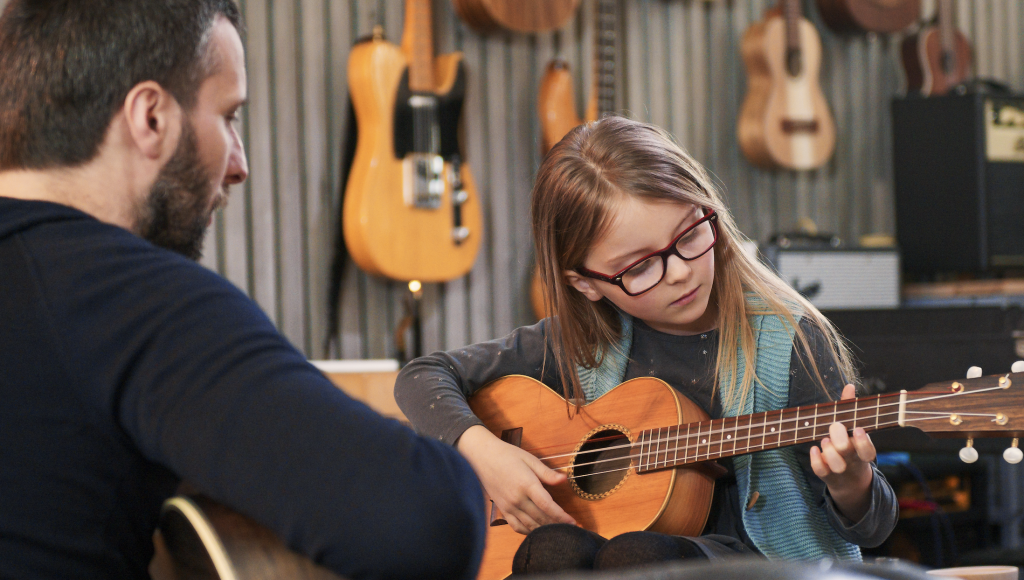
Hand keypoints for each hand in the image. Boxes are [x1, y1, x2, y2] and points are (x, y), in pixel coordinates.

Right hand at [456, 425, 576, 533]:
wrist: (482, 457)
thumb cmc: (507, 455)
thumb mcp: (529, 459)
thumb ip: (547, 473)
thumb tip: (564, 479)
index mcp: (526, 484)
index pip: (547, 506)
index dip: (562, 517)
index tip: (574, 523)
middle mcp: (517, 498)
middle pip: (541, 518)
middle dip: (558, 526)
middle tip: (572, 531)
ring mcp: (508, 506)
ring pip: (530, 525)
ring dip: (545, 531)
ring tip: (558, 532)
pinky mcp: (502, 510)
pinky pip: (517, 526)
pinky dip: (528, 532)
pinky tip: (538, 531)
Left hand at [809, 384, 875, 521]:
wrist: (850, 481)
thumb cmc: (851, 447)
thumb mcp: (854, 430)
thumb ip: (850, 409)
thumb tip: (850, 386)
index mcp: (862, 450)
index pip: (868, 450)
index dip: (864, 441)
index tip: (858, 429)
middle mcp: (852, 460)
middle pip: (848, 452)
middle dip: (841, 440)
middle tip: (835, 427)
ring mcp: (840, 469)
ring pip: (836, 465)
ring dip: (829, 452)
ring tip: (824, 440)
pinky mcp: (827, 476)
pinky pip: (821, 472)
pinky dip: (816, 461)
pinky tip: (814, 449)